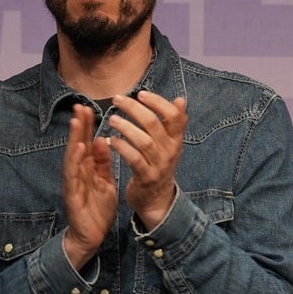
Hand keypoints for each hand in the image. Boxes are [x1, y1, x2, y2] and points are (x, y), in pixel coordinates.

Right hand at [61, 105, 117, 269]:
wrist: (91, 237)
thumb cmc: (97, 209)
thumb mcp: (105, 182)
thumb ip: (103, 163)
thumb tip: (101, 140)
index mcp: (87, 170)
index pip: (86, 143)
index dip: (87, 126)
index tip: (88, 107)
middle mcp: (77, 173)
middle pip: (77, 146)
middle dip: (78, 127)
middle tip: (80, 106)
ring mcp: (73, 184)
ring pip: (72, 158)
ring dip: (74, 139)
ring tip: (76, 122)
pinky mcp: (72, 196)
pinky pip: (73, 176)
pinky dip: (75, 161)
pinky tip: (79, 149)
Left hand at [106, 91, 184, 228]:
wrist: (157, 199)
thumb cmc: (158, 164)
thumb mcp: (169, 144)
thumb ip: (172, 123)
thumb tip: (181, 99)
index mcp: (176, 140)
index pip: (175, 117)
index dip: (159, 103)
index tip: (141, 93)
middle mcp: (170, 151)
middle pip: (154, 125)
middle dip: (134, 109)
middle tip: (117, 99)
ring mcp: (159, 165)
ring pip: (144, 141)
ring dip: (126, 127)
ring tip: (112, 119)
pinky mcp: (146, 177)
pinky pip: (134, 159)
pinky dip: (122, 147)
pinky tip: (111, 140)